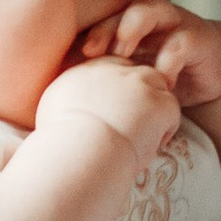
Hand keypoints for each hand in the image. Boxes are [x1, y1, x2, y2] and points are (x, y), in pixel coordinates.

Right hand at [35, 55, 182, 167]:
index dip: (115, 94)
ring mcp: (140, 83)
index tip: (109, 116)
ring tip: (135, 140)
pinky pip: (171, 115)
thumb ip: (66, 97)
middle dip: (137, 98)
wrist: (80, 152)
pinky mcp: (160, 102)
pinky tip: (145, 148)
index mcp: (87, 69)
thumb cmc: (59, 142)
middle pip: (136, 75)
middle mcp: (115, 68)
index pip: (111, 69)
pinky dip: (162, 133)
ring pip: (158, 92)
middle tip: (127, 127)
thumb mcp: (50, 109)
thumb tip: (69, 104)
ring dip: (151, 114)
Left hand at [77, 0, 220, 112]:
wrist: (208, 72)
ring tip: (123, 57)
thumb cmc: (160, 74)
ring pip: (149, 10)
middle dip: (104, 28)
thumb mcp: (131, 75)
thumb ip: (105, 76)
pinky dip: (168, 62)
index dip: (86, 33)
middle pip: (120, 10)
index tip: (72, 56)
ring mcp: (174, 22)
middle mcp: (149, 16)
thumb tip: (65, 95)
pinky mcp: (198, 38)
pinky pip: (180, 41)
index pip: (102, 19)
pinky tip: (162, 84)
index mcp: (127, 22)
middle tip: (91, 52)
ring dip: (132, 30)